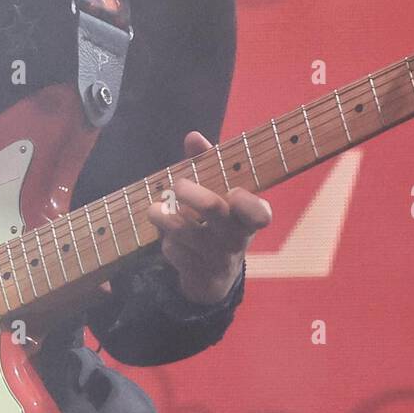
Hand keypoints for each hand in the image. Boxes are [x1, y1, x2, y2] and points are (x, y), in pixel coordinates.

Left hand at [146, 131, 271, 305]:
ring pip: (184, 230)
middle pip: (213, 209)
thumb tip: (193, 137)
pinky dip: (165, 241)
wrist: (215, 275)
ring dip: (164, 217)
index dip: (247, 204)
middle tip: (177, 184)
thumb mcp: (219, 194)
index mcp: (248, 216)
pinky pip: (174, 251)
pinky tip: (169, 239)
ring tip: (154, 210)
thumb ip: (208, 162)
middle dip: (189, 191)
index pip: (259, 213)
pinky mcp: (197, 274)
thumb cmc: (218, 221)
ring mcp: (217, 258)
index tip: (233, 193)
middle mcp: (237, 237)